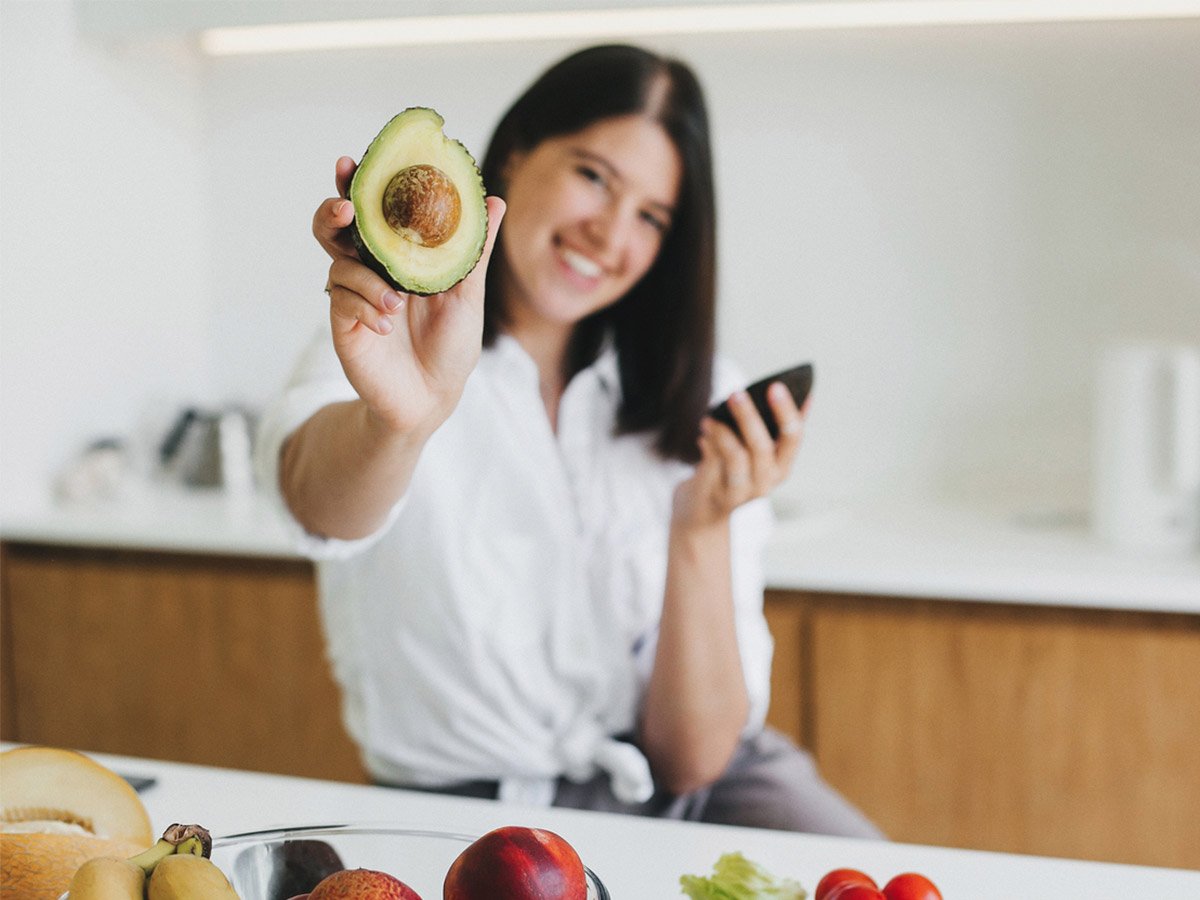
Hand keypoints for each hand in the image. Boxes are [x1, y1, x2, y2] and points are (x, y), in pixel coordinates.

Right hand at [312, 156, 505, 436]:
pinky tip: (387, 325)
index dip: (360, 183)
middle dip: (334, 209)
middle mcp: (371, 267)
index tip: (352, 160)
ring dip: (364, 275)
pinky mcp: (344, 321)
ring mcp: (354, 294)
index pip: (375, 210)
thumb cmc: (451, 345)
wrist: (433, 397)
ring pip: (336, 260)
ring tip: (394, 298)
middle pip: (337, 226)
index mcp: (399, 254)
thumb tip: (495, 200)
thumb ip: (474, 248)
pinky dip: (367, 307)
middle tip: (345, 207)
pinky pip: (342, 299)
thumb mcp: (468, 293)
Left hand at [672, 382, 806, 529]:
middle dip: (748, 417)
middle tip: (735, 393)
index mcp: (782, 467)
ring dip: (722, 432)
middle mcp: (766, 482)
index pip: (793, 438)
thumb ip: (775, 427)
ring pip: (735, 457)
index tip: (775, 386)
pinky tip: (704, 431)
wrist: (705, 513)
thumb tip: (801, 393)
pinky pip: (711, 464)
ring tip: (709, 417)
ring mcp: (741, 492)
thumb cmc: (735, 473)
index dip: (786, 411)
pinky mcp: (715, 495)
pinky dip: (708, 442)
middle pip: (761, 447)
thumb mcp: (759, 454)